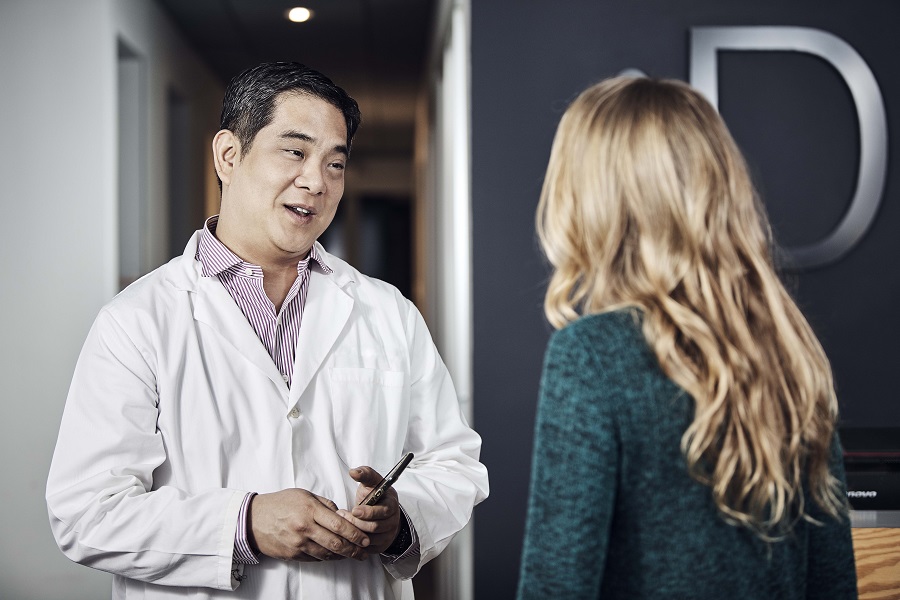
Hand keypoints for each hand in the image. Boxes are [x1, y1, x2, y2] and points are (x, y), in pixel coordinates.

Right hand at [249, 488, 369, 561]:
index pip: (339, 524)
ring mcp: (298, 543)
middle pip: (336, 543)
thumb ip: (324, 505)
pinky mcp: (293, 554)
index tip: (365, 538)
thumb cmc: (280, 504)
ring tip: (355, 555)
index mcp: (309, 510)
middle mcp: (304, 528)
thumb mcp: (303, 495)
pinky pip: (315, 559)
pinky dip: (328, 558)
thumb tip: (342, 514)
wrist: (253, 520)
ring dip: (343, 556)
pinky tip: (336, 556)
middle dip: (354, 549)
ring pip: (327, 554)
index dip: (355, 534)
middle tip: (365, 551)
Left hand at [338, 466, 402, 553]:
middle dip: (356, 522)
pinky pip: (366, 549)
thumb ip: (364, 474)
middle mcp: (392, 520)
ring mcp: (387, 535)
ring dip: (353, 531)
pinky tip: (345, 534)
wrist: (381, 513)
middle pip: (374, 526)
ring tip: (342, 522)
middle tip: (341, 514)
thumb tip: (353, 472)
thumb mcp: (371, 483)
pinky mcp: (380, 546)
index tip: (354, 510)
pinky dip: (354, 543)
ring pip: (369, 538)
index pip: (383, 511)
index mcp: (391, 504)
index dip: (368, 512)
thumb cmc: (374, 496)